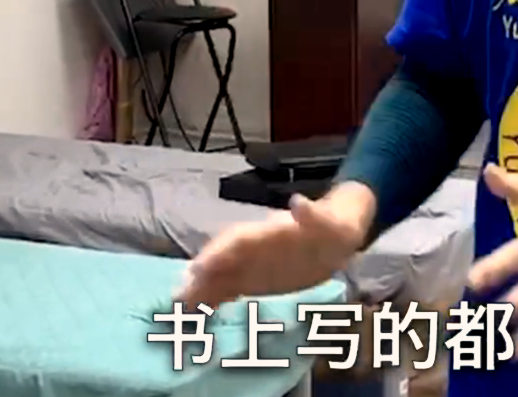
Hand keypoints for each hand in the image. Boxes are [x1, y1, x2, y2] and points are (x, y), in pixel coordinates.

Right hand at [175, 181, 374, 310]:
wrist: (338, 237)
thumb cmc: (332, 226)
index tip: (197, 269)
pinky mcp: (255, 280)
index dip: (217, 253)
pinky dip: (214, 299)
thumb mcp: (329, 222)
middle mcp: (254, 247)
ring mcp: (252, 264)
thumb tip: (297, 203)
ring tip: (180, 308)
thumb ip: (313, 215)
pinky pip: (230, 289)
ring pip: (221, 275)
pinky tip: (197, 313)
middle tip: (178, 297)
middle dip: (201, 275)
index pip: (237, 240)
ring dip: (201, 289)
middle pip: (222, 259)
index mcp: (269, 232)